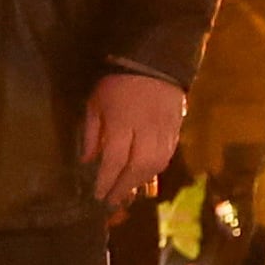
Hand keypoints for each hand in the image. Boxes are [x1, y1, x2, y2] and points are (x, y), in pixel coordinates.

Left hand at [79, 71, 186, 209]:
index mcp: (122, 122)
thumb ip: (92, 133)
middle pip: (138, 166)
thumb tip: (87, 161)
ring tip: (129, 193)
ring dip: (142, 181)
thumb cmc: (117, 83)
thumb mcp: (95, 103)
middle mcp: (146, 129)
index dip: (107, 179)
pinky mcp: (177, 128)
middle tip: (113, 201)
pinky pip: (169, 154)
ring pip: (157, 163)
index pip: (115, 158)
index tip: (98, 195)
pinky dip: (157, 169)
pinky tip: (147, 178)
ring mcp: (164, 129)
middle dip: (125, 186)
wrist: (155, 63)